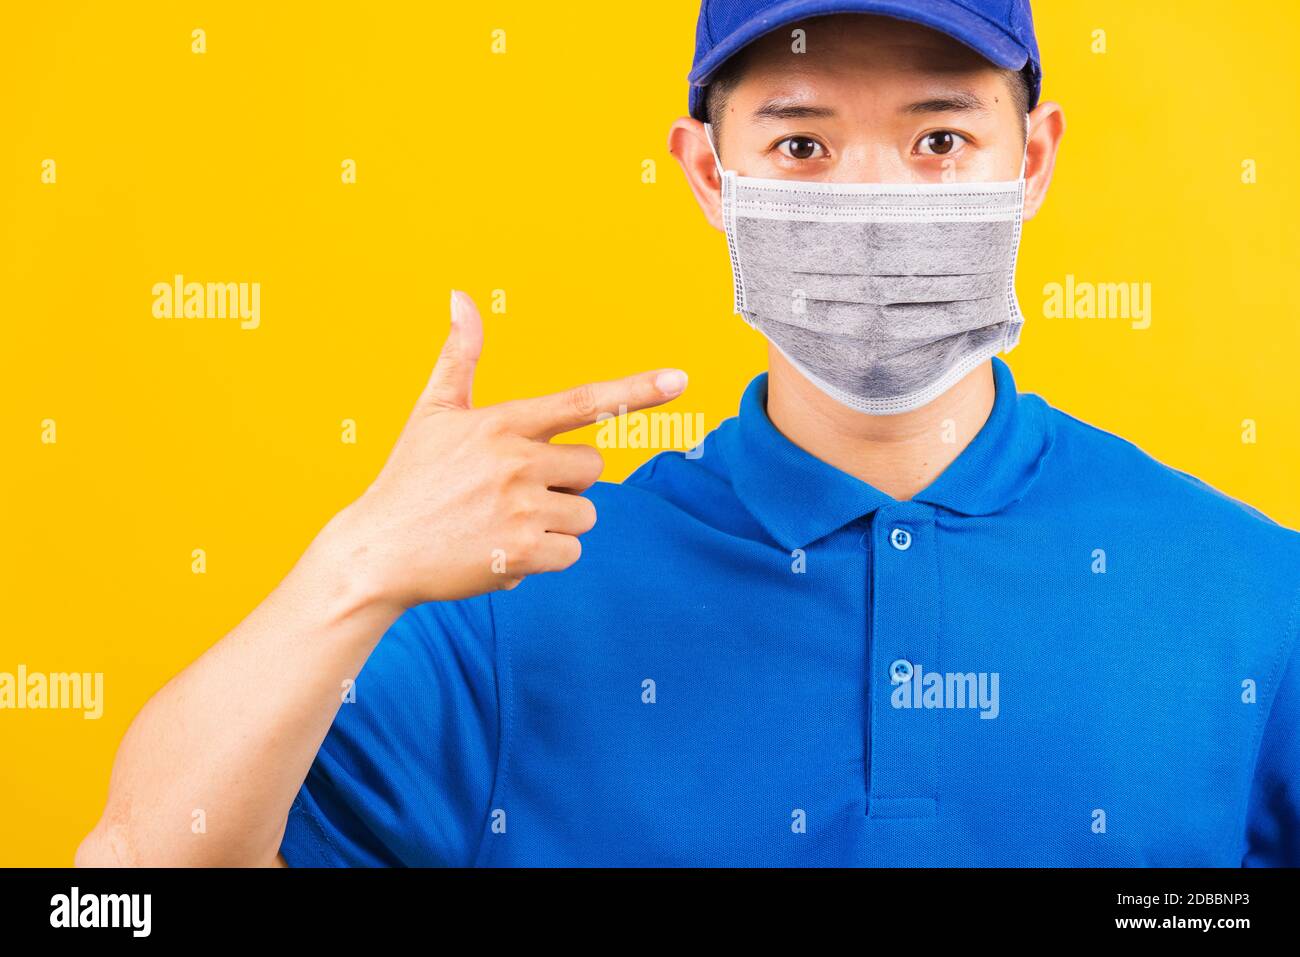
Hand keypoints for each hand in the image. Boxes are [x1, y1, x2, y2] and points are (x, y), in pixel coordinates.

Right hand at [324, 290, 687, 610]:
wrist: (378, 552)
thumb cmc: (409, 479)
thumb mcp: (433, 412)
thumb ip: (460, 356)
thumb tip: (461, 296)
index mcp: (502, 423)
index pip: (582, 401)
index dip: (636, 391)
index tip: (680, 379)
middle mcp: (516, 461)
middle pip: (592, 468)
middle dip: (565, 482)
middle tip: (514, 492)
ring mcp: (520, 508)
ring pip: (585, 514)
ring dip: (556, 523)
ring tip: (502, 524)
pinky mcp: (522, 553)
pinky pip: (570, 552)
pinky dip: (544, 558)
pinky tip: (501, 551)